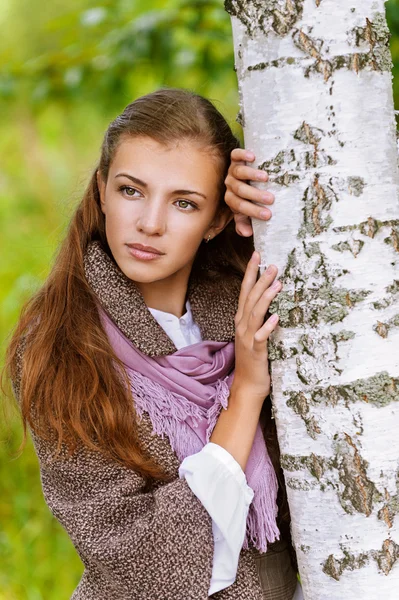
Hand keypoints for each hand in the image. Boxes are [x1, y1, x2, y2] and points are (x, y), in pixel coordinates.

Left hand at [224, 148, 274, 236]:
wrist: (244, 176)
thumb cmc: (248, 197)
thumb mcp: (245, 212)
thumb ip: (244, 223)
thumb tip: (247, 233)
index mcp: (231, 199)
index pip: (239, 206)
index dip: (252, 211)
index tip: (268, 215)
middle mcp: (230, 185)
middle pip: (239, 190)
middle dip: (255, 196)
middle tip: (270, 199)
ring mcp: (232, 171)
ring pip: (239, 172)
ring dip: (252, 175)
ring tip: (266, 178)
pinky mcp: (235, 158)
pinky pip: (235, 155)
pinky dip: (243, 155)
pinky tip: (253, 157)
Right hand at [232, 251, 280, 402]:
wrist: (248, 385)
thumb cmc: (254, 359)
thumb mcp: (255, 334)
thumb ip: (260, 317)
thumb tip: (274, 299)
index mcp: (242, 319)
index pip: (245, 291)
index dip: (250, 273)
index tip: (257, 255)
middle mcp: (242, 325)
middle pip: (250, 298)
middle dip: (260, 279)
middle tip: (273, 265)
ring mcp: (247, 338)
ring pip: (255, 313)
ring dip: (266, 297)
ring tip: (277, 283)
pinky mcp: (255, 351)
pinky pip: (260, 337)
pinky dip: (267, 326)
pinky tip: (276, 317)